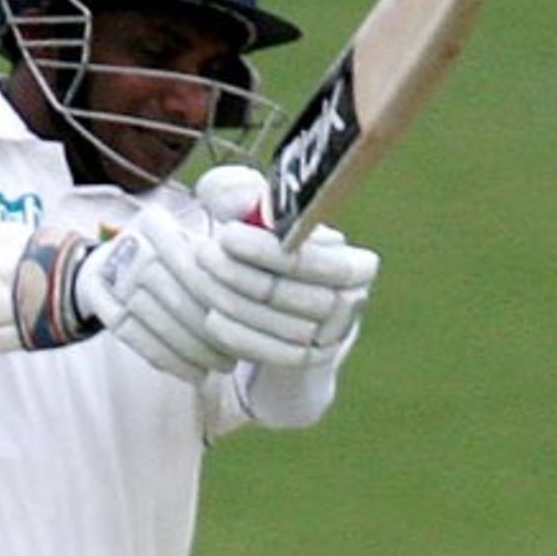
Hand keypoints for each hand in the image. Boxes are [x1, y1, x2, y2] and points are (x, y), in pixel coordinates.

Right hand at [74, 202, 236, 384]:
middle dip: (205, 331)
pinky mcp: (95, 295)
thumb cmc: (169, 266)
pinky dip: (162, 357)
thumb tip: (265, 295)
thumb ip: (225, 264)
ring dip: (187, 349)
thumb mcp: (194, 251)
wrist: (106, 270)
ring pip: (152, 315)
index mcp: (158, 223)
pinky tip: (189, 374)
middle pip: (173, 292)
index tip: (245, 328)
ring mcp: (108, 267)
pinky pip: (130, 332)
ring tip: (215, 369)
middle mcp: (129, 240)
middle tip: (232, 358)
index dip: (220, 300)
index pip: (194, 266)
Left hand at [194, 213, 379, 368]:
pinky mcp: (310, 362)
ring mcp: (333, 336)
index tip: (226, 234)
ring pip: (284, 324)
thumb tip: (241, 202)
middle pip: (297, 291)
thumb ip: (239, 193)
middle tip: (203, 257)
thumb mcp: (252, 214)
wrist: (274, 310)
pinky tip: (211, 320)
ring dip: (237, 304)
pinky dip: (242, 337)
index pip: (312, 256)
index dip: (268, 248)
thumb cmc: (262, 249)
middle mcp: (353, 299)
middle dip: (244, 274)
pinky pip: (276, 353)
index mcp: (354, 260)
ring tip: (201, 283)